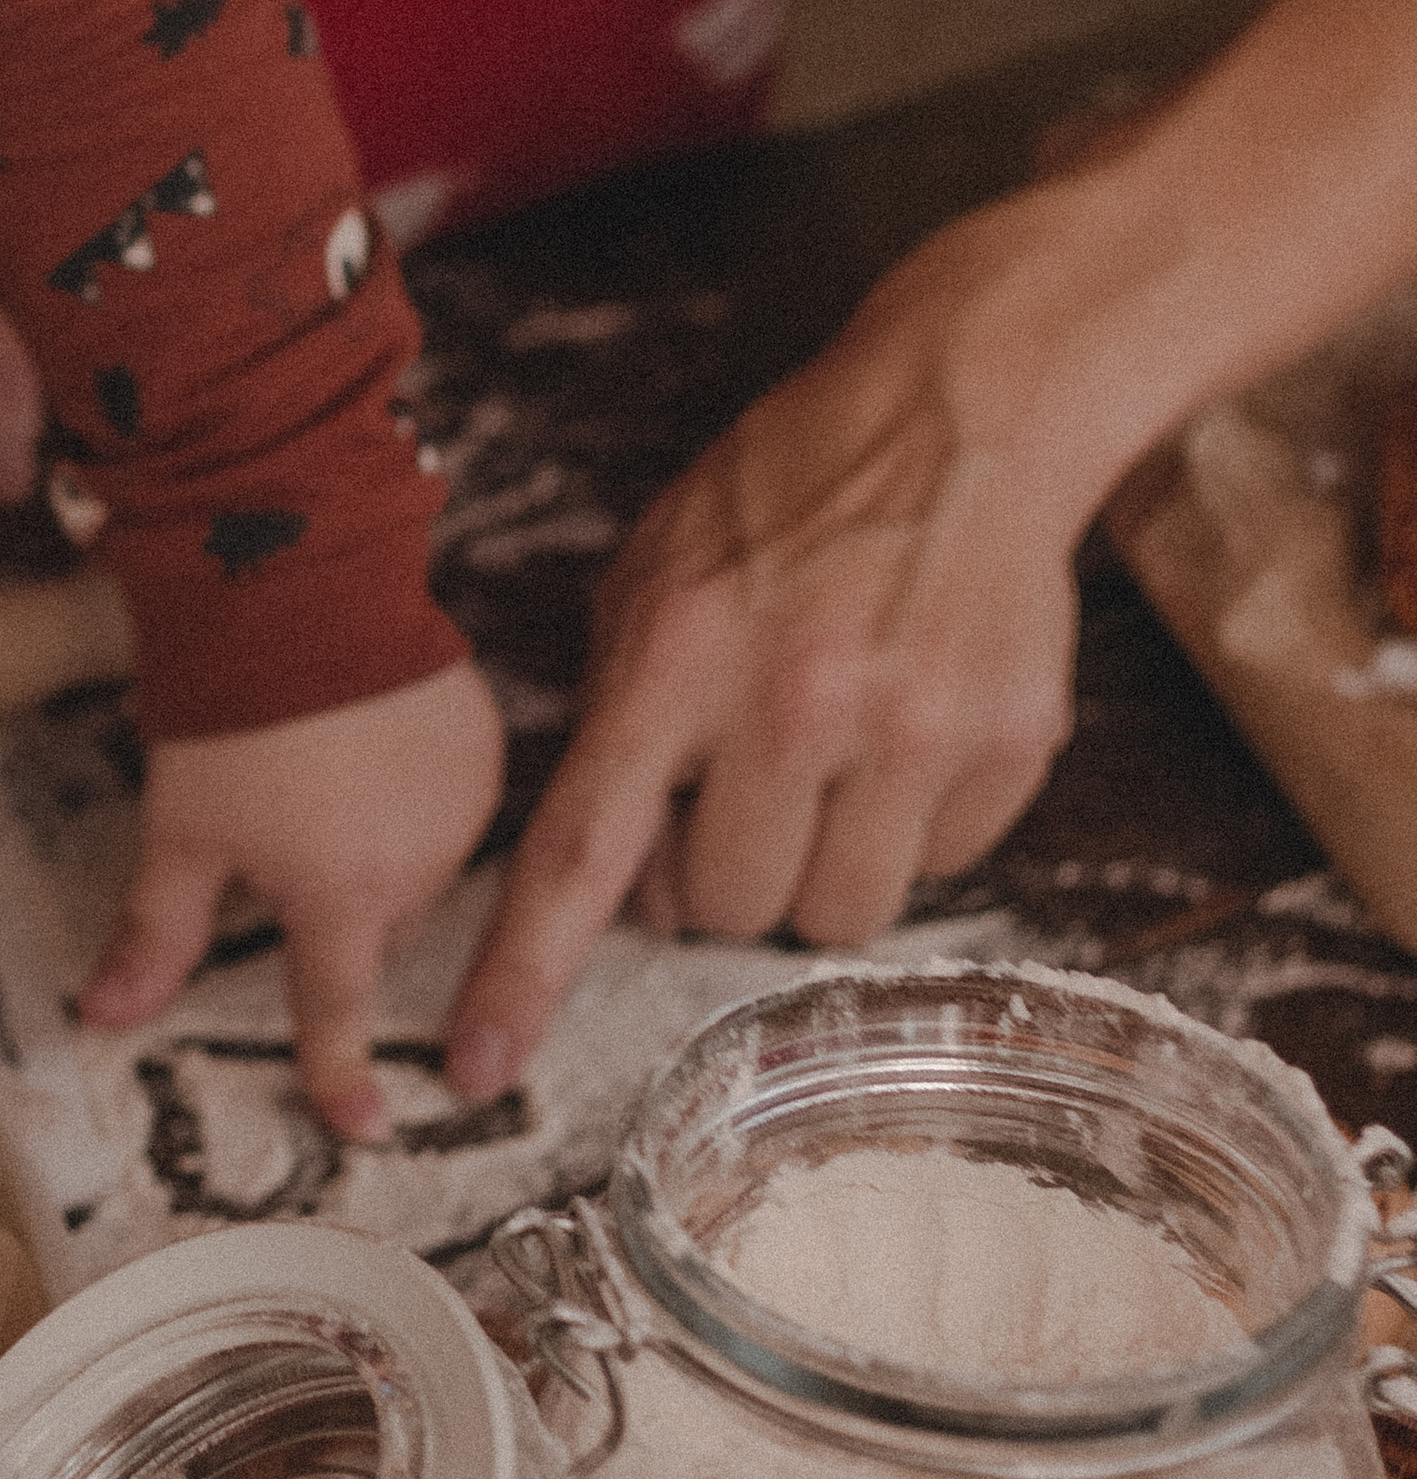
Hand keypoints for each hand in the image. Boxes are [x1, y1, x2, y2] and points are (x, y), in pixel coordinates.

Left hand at [76, 658, 505, 1138]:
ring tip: (321, 773)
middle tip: (282, 838)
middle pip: (373, 925)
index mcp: (343, 897)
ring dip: (377, 850)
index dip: (339, 1073)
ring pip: (416, 867)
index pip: (336, 1007)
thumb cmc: (231, 714)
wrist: (300, 583)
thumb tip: (103, 1016)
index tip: (361, 1127)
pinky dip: (413, 791)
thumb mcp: (181, 830)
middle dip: (333, 907)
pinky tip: (368, 741)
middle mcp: (419, 863)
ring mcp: (460, 801)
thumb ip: (153, 933)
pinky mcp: (482, 742)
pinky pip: (449, 800)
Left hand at [441, 250, 1083, 1098]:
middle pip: (719, 909)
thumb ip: (623, 715)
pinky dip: (913, 827)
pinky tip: (911, 724)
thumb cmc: (792, 492)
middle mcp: (791, 700)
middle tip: (743, 782)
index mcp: (679, 650)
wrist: (964, 412)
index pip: (581, 843)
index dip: (522, 969)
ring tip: (832, 756)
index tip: (473, 1066)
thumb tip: (626, 883)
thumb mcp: (660, 567)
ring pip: (832, 918)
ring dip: (818, 866)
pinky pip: (938, 872)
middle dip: (715, 871)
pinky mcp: (1005, 748)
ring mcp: (908, 730)